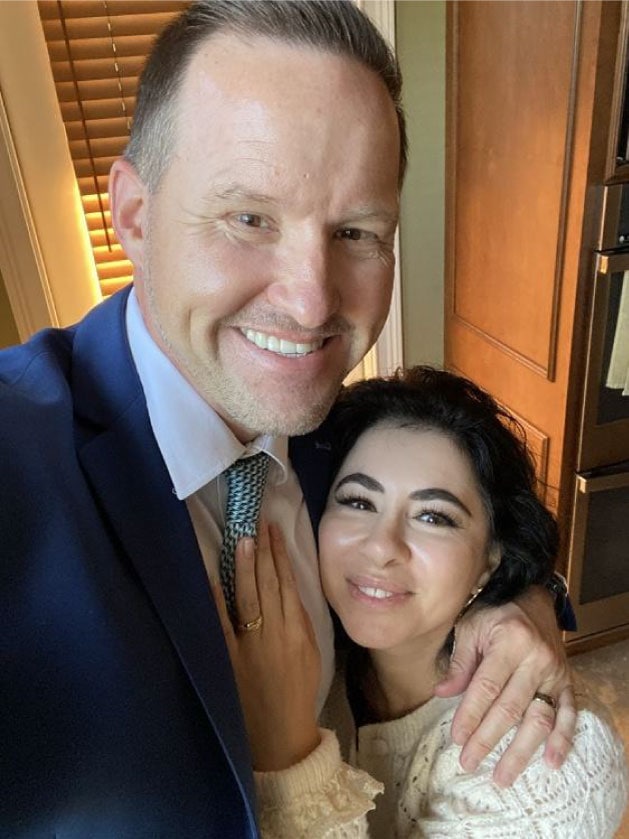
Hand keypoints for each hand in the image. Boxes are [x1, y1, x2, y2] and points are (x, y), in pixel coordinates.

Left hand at [213, 521, 320, 771]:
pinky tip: (214, 577)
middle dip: (264, 551)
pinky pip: (222, 624)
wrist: (282, 736)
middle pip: (270, 583)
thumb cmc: (298, 692)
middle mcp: (277, 633)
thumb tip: (287, 588)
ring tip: (243, 540)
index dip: (281, 555)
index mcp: (299, 631)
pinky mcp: (230, 660)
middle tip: (256, 522)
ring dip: (245, 566)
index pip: (288, 583)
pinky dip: (217, 599)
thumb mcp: (311, 653)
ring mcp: (252, 646)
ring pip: (250, 596)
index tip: (274, 530)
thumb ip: (300, 621)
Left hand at [434, 586, 575, 785]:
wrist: (533, 598)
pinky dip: (562, 740)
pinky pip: (568, 714)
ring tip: (503, 777)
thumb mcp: (471, 627)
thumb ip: (460, 662)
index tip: (456, 738)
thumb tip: (442, 693)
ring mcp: (554, 672)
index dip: (471, 714)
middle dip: (487, 739)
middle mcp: (535, 659)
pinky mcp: (566, 681)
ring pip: (539, 718)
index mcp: (508, 642)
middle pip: (510, 708)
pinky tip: (551, 762)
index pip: (486, 686)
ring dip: (521, 751)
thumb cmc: (495, 613)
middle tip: (469, 763)